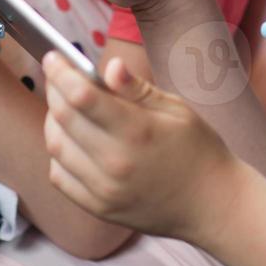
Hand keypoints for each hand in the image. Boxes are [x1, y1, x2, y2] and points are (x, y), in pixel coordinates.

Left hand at [41, 51, 243, 244]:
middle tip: (57, 75)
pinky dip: (57, 153)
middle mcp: (115, 163)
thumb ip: (137, 89)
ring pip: (56, 147)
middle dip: (53, 89)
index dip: (61, 73)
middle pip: (63, 118)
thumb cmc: (199, 150)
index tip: (53, 57)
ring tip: (64, 105)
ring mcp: (104, 190)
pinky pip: (60, 177)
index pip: (82, 96)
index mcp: (138, 131)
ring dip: (53, 120)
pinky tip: (71, 140)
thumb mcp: (177, 110)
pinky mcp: (99, 208)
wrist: (213, 205)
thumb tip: (109, 66)